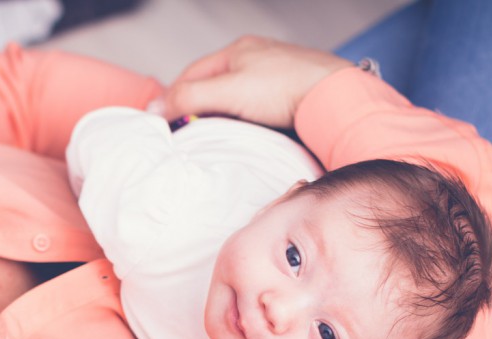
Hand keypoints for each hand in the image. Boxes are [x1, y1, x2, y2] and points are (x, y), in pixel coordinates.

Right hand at [159, 36, 353, 128]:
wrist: (335, 96)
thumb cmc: (286, 88)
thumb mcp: (227, 92)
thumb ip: (189, 98)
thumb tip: (156, 108)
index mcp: (237, 50)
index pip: (191, 75)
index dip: (173, 99)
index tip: (164, 123)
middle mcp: (256, 58)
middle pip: (213, 85)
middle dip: (197, 107)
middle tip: (187, 133)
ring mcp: (274, 74)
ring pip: (235, 96)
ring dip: (222, 115)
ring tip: (215, 136)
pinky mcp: (290, 93)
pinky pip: (257, 106)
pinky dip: (245, 118)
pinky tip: (247, 132)